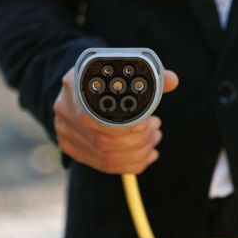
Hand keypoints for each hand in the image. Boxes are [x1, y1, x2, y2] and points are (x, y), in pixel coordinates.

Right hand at [53, 67, 178, 173]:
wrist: (84, 85)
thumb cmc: (109, 78)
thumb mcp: (125, 71)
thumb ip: (151, 77)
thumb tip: (172, 80)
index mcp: (75, 85)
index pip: (95, 117)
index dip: (124, 127)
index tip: (147, 122)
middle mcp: (65, 110)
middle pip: (104, 141)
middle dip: (139, 140)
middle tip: (156, 128)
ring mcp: (66, 132)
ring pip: (107, 157)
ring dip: (139, 152)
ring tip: (154, 137)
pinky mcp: (72, 148)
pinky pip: (105, 166)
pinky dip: (132, 164)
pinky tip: (148, 155)